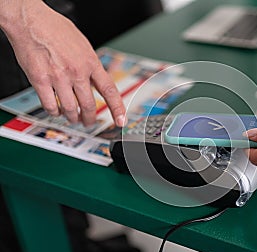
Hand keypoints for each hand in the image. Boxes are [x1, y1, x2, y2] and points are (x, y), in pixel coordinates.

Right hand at [3, 1, 125, 126]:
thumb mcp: (83, 44)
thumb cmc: (55, 28)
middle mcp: (77, 72)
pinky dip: (55, 112)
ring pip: (71, 109)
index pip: (109, 91)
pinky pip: (50, 105)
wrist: (30, 20)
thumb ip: (90, 64)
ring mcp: (59, 78)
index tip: (121, 120)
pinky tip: (56, 111)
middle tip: (89, 122)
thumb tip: (95, 79)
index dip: (117, 108)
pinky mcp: (40, 81)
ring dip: (73, 117)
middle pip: (89, 105)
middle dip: (90, 118)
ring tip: (73, 118)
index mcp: (91, 62)